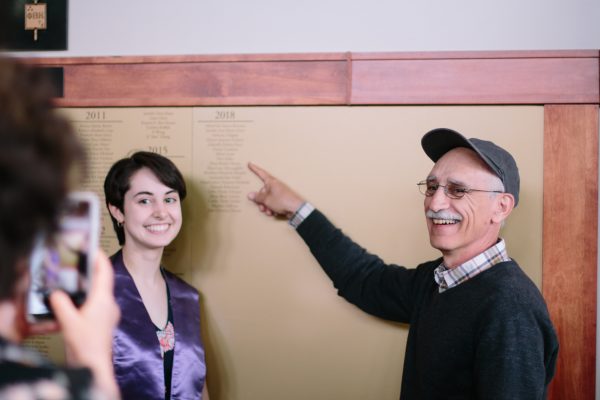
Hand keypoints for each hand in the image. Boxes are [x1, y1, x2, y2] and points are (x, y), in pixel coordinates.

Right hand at [49, 250, 119, 397]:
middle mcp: (109, 304)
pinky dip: (90, 297)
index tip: (94, 247)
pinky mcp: (105, 321)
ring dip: (92, 284)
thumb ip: (61, 304)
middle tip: (83, 260)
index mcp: (103, 300)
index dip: (100, 258)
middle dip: (94, 269)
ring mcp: (109, 313)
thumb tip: (56, 294)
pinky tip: (79, 301)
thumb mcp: (68, 322)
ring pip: (101, 292)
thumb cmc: (86, 345)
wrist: (95, 365)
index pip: (105, 272)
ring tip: (79, 278)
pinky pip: (99, 303)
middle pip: (104, 280)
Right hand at [247, 162, 304, 218]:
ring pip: (267, 199)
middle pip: (262, 192)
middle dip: (261, 201)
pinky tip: (274, 212)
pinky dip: (272, 208)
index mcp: (271, 182)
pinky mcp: (282, 200)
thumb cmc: (283, 201)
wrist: (296, 209)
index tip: (250, 164)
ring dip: (266, 206)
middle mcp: (275, 186)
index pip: (261, 173)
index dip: (255, 169)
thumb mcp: (267, 199)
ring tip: (269, 211)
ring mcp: (279, 193)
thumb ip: (258, 197)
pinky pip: (273, 203)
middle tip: (262, 207)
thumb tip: (250, 195)